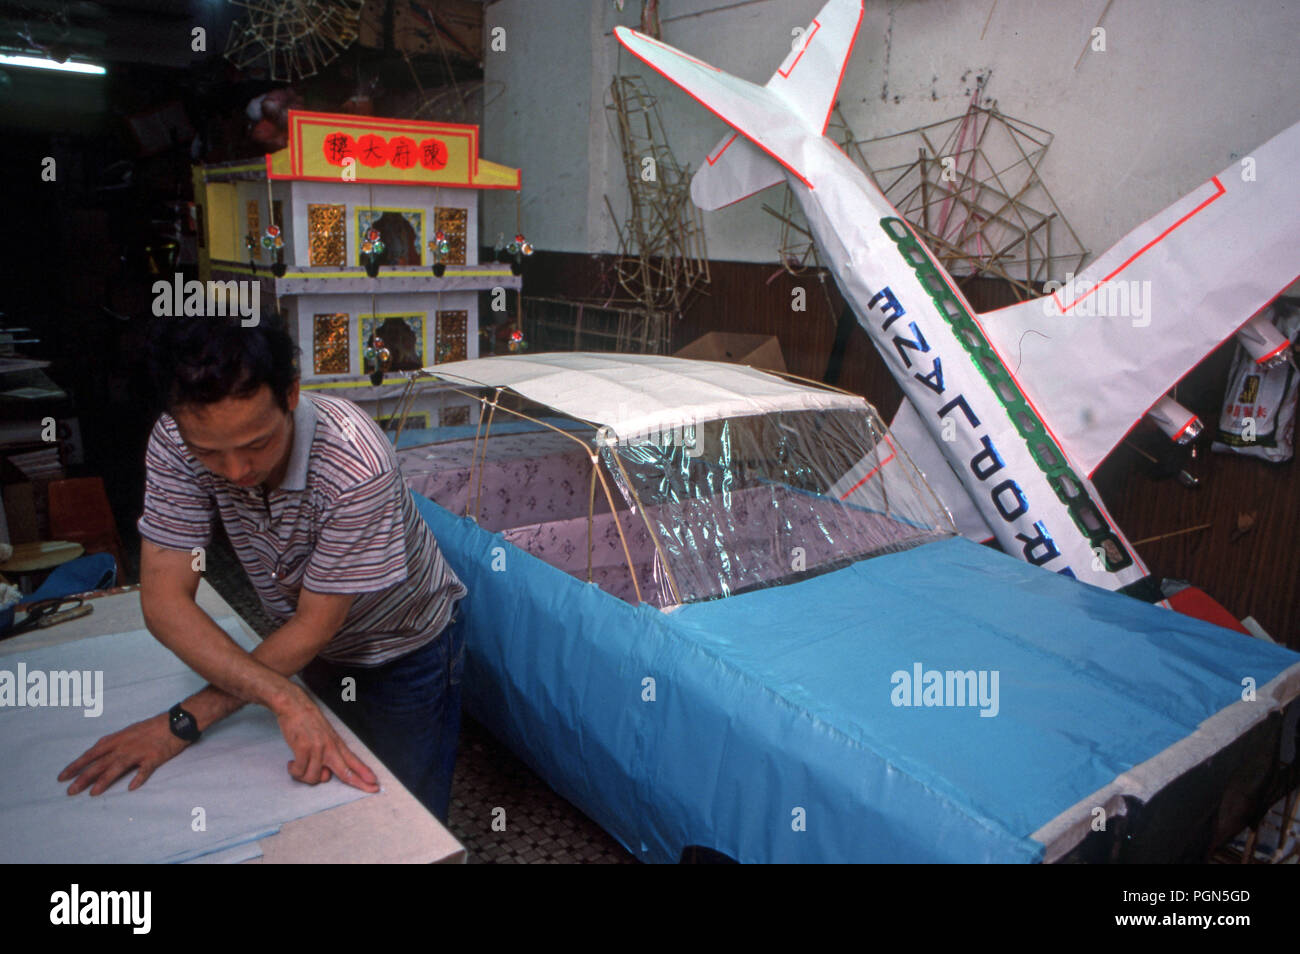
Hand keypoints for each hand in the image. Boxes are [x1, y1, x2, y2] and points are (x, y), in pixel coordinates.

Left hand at [58, 713, 189, 795]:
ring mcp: (139, 751)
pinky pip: (145, 769)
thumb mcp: (130, 731)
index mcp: (117, 739)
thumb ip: (115, 742)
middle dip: (83, 777)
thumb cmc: (153, 726)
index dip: (76, 765)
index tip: (62, 776)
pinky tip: (131, 788)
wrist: (177, 721)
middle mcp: (124, 745)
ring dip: (104, 780)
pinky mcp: (154, 757)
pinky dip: (138, 778)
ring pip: (117, 767)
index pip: (92, 753)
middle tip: (70, 791)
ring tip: (92, 793)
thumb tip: (99, 751)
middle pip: (100, 762)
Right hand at [273, 689, 379, 793]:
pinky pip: (300, 772)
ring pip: (314, 778)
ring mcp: (317, 749)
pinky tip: (291, 764)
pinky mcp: (303, 748)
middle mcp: (330, 748)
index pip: (353, 761)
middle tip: (371, 790)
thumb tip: (325, 776)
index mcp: (336, 744)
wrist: (295, 706)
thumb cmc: (308, 721)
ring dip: (304, 777)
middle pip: (346, 771)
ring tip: (298, 767)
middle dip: (359, 782)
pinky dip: (294, 771)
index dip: (365, 773)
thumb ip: (328, 756)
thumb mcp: (325, 736)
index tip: (375, 783)